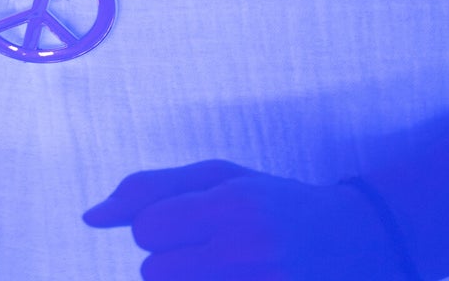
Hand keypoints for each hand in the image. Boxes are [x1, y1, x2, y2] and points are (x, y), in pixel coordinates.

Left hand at [83, 160, 409, 280]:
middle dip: (171, 257)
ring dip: (184, 280)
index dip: (158, 226)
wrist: (358, 241)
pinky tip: (232, 275)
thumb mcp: (219, 178)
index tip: (189, 222)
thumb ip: (150, 189)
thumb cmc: (273, 202)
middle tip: (212, 245)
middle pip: (153, 270)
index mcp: (234, 205)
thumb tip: (89, 217)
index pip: (146, 229)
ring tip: (223, 265)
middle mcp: (249, 250)